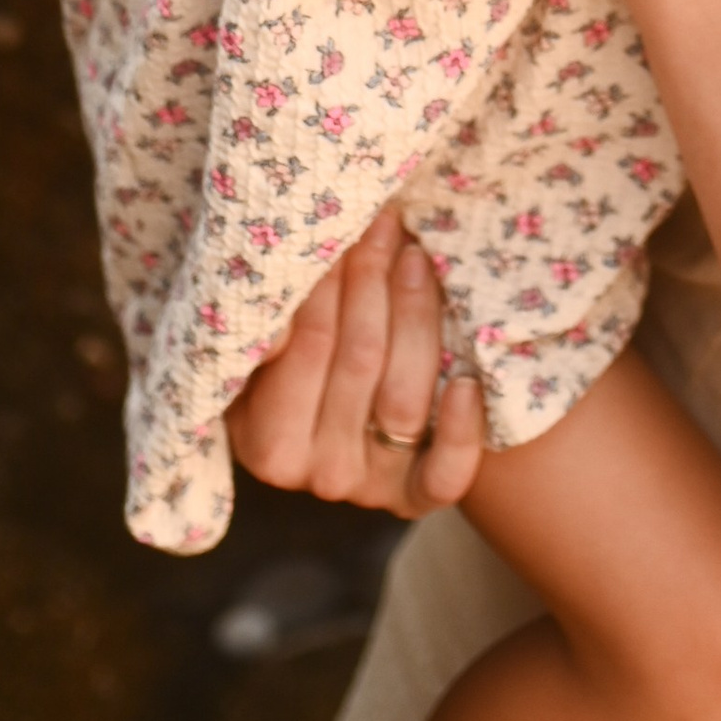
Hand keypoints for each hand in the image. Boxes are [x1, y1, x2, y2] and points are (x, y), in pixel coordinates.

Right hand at [225, 207, 485, 512]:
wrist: (330, 423)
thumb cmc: (282, 374)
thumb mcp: (251, 356)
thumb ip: (256, 335)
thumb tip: (279, 327)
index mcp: (267, 444)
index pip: (306, 346)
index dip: (328, 282)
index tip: (344, 228)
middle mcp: (320, 473)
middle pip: (361, 362)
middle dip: (374, 283)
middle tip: (386, 226)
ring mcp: (373, 487)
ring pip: (406, 398)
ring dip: (417, 317)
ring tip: (418, 258)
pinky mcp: (420, 495)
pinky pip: (448, 472)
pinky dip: (461, 427)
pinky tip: (469, 381)